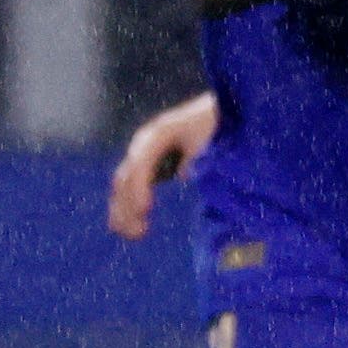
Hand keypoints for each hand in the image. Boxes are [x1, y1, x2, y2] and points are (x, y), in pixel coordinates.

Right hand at [108, 91, 217, 239]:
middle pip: (126, 176)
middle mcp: (145, 142)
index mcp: (159, 132)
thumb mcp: (212, 140)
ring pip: (123, 186)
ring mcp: (144, 153)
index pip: (140, 163)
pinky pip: (132, 188)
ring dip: (124, 212)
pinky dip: (130, 208)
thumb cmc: (221, 125)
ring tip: (136, 236)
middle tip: (139, 233)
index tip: (145, 210)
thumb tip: (184, 174)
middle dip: (128, 206)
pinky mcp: (150, 164)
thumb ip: (198, 158)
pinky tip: (134, 230)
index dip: (139, 187)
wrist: (224, 111)